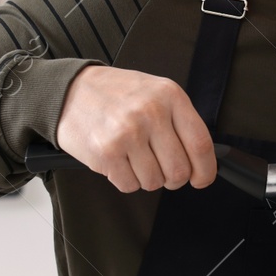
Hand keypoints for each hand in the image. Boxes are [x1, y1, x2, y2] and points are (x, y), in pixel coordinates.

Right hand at [55, 64, 217, 191]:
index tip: (202, 179)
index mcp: (170, 95)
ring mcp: (128, 133)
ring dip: (146, 178)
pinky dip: (126, 179)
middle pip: (179, 170)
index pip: (200, 143)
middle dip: (173, 179)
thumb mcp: (155, 92)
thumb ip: (179, 121)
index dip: (205, 169)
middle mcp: (151, 112)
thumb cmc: (115, 94)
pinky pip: (129, 185)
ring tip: (133, 158)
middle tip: (162, 170)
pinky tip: (118, 160)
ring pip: (154, 182)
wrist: (70, 91)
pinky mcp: (106, 152)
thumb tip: (200, 160)